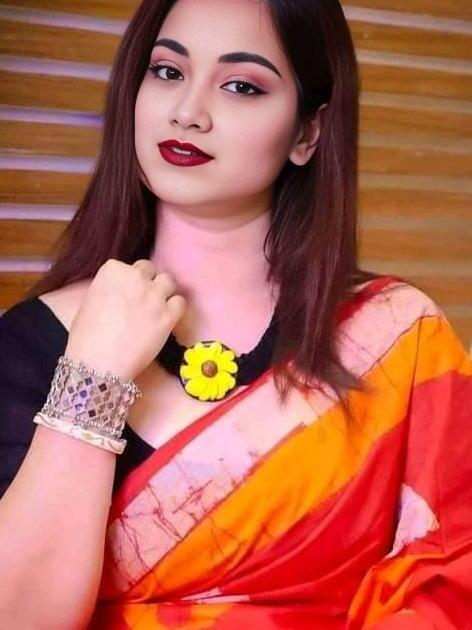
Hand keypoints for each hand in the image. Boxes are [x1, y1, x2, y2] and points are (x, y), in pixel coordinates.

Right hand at [64, 258, 186, 380]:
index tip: (124, 294)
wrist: (98, 363)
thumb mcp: (91, 301)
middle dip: (145, 282)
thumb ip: (110, 289)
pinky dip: (175, 308)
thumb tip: (121, 292)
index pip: (127, 266)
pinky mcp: (169, 315)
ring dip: (162, 291)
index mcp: (113, 270)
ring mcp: (155, 295)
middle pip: (148, 269)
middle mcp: (136, 277)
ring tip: (155, 307)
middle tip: (140, 300)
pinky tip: (166, 318)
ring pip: (168, 281)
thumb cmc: (86, 337)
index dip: (127, 281)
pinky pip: (180, 302)